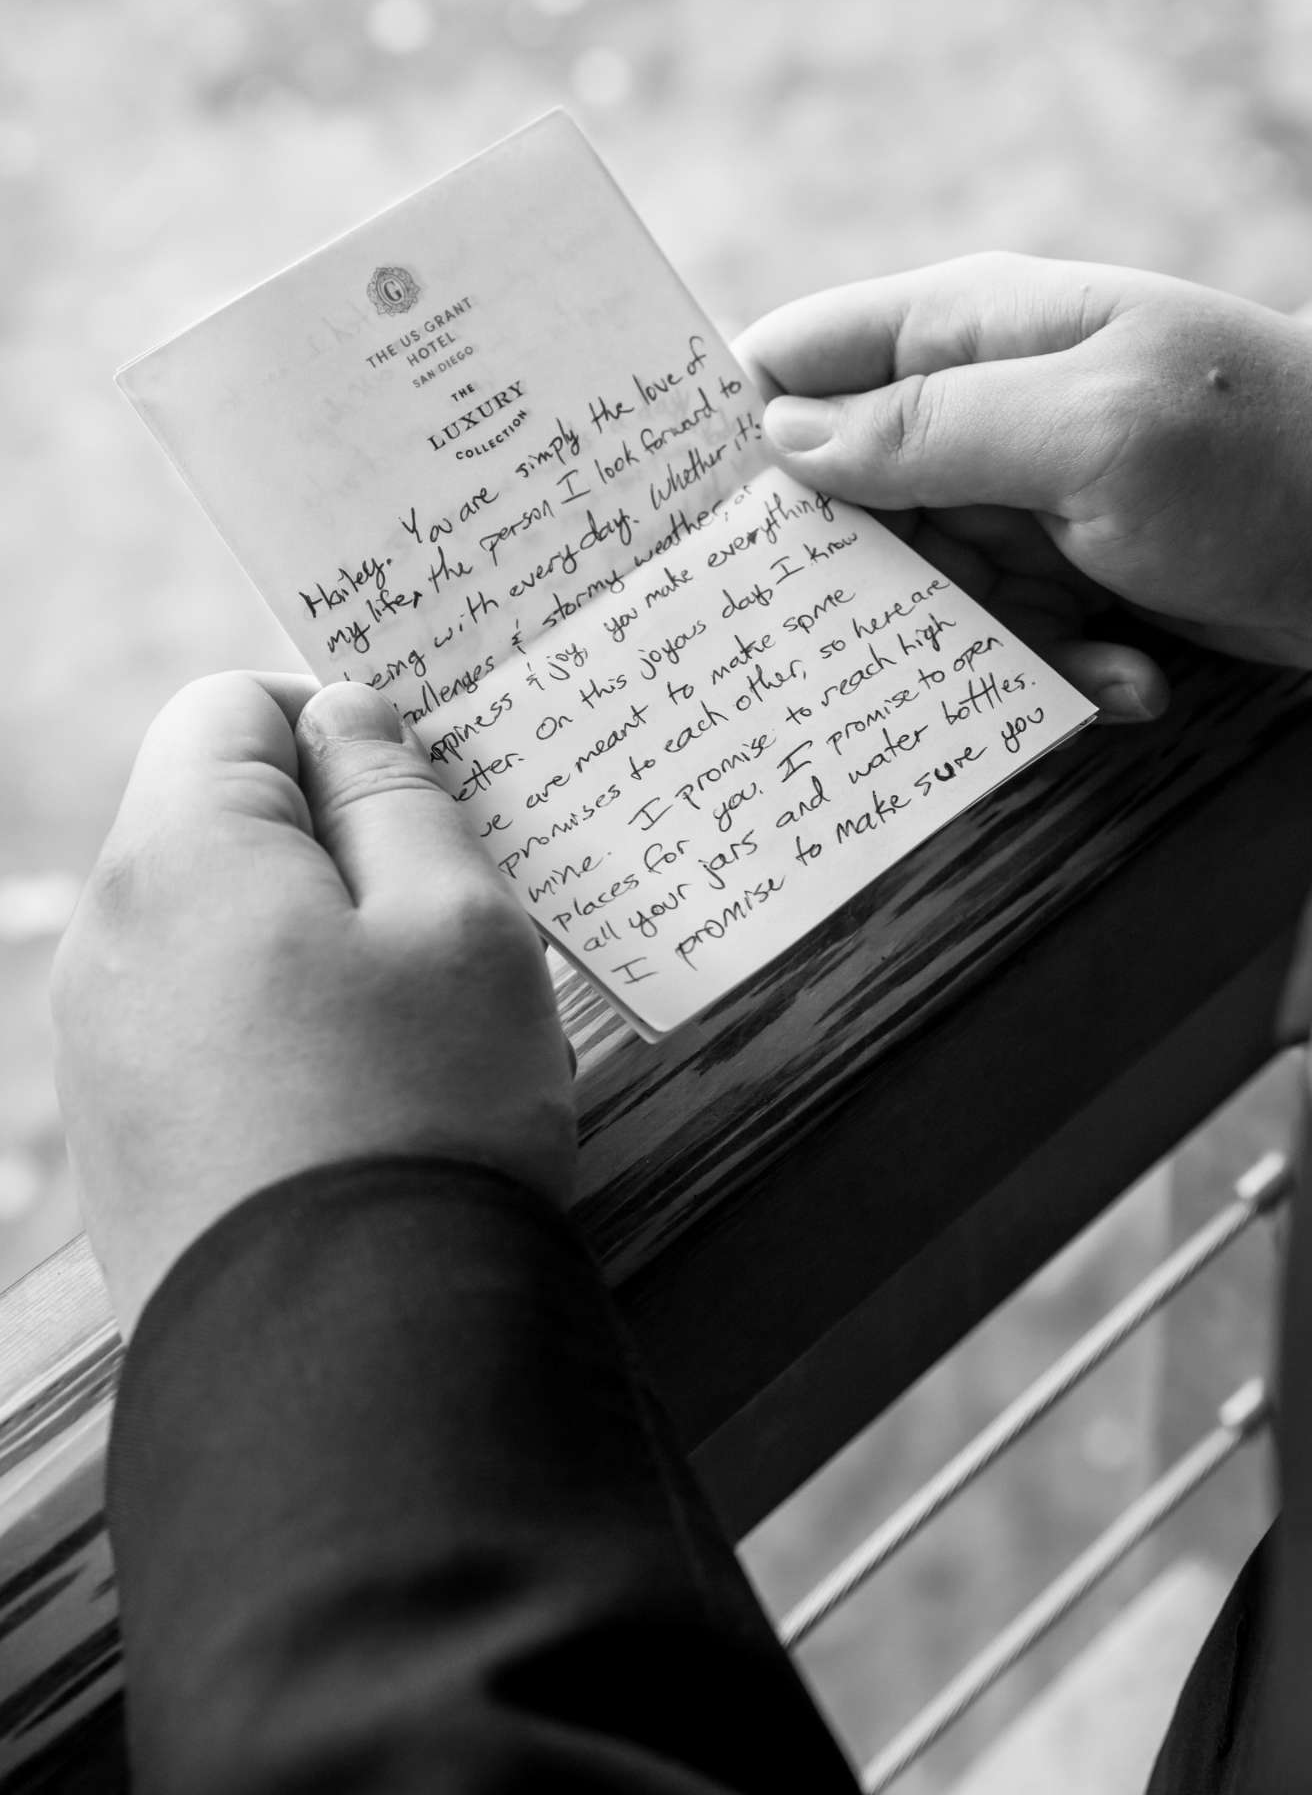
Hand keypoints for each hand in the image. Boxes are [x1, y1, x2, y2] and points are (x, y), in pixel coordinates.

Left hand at [52, 673, 573, 1333]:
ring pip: (209, 920)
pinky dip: (273, 1014)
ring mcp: (99, 1044)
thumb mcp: (458, 919)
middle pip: (211, 813)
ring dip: (308, 928)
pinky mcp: (117, 1134)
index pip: (231, 704)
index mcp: (180, 854)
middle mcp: (108, 937)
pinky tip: (359, 1087)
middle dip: (329, 829)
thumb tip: (346, 721)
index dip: (335, 718)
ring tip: (415, 1011)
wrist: (342, 1361)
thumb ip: (398, 793)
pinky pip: (195, 1017)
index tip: (427, 783)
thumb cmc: (422, 1111)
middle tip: (447, 900)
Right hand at [738, 255, 1311, 716]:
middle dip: (878, 577)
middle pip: (848, 497)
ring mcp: (1027, 488)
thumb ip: (926, 430)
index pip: (800, 358)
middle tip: (907, 632)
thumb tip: (780, 435)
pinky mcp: (1072, 564)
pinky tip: (1132, 673)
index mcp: (971, 329)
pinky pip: (1005, 627)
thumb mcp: (1084, 432)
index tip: (701, 529)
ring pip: (927, 581)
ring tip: (1091, 650)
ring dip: (995, 635)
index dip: (739, 434)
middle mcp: (983, 401)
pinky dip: (1057, 663)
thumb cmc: (1249, 460)